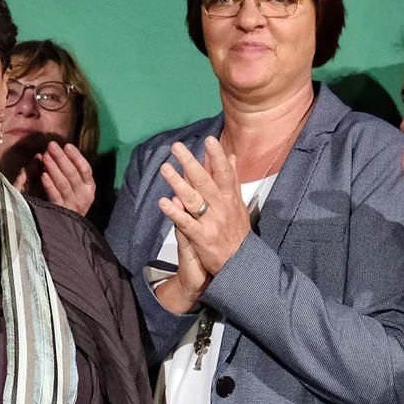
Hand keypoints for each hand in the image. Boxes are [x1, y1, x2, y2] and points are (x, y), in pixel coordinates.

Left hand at [35, 141, 96, 216]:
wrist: (70, 228)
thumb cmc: (71, 200)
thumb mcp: (77, 186)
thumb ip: (71, 170)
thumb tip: (58, 152)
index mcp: (89, 187)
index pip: (85, 169)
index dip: (76, 156)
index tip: (67, 145)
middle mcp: (84, 196)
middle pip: (73, 174)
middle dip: (62, 158)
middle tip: (51, 146)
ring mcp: (73, 205)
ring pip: (64, 184)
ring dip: (54, 168)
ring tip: (46, 156)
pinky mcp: (62, 212)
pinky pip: (55, 196)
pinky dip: (49, 185)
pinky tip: (43, 175)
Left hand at [157, 136, 250, 275]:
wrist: (240, 264)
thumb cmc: (237, 231)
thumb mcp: (239, 203)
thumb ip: (233, 179)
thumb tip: (231, 156)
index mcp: (231, 198)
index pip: (225, 173)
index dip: (217, 156)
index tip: (209, 139)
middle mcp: (222, 208)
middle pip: (205, 181)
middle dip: (190, 163)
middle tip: (176, 147)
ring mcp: (211, 222)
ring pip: (193, 198)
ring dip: (178, 182)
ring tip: (165, 168)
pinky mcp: (201, 237)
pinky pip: (186, 222)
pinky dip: (174, 212)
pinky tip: (163, 202)